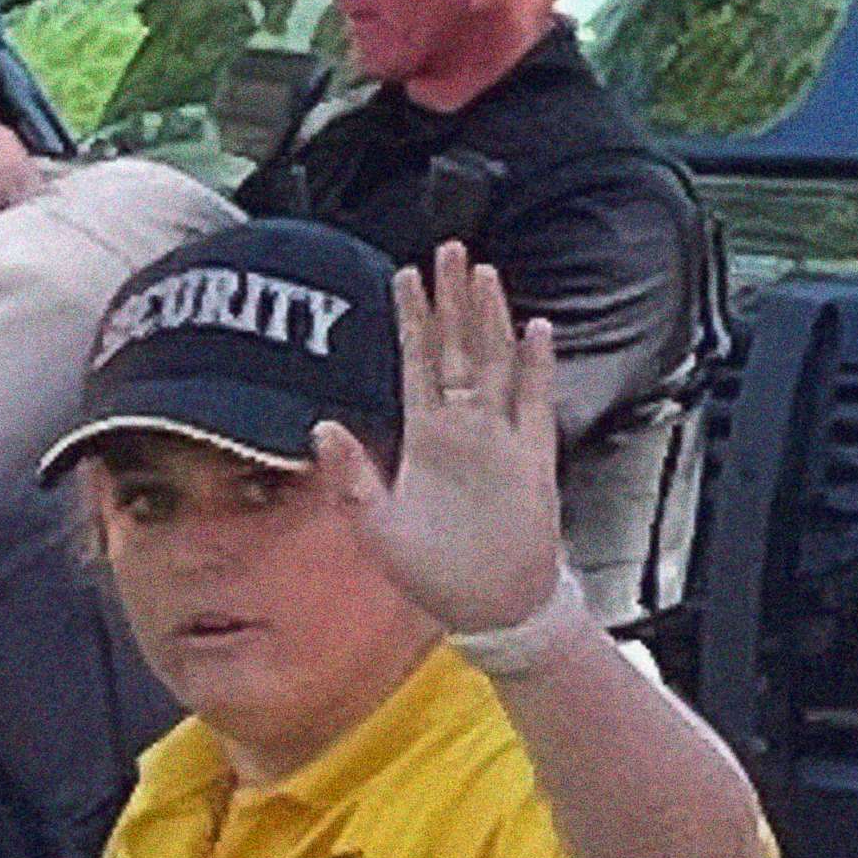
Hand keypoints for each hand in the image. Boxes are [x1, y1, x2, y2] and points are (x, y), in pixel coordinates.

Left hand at [310, 242, 563, 633]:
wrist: (487, 608)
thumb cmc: (432, 570)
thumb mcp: (374, 526)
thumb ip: (349, 477)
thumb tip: (321, 427)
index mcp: (423, 438)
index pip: (414, 364)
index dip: (411, 321)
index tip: (403, 277)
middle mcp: (462, 429)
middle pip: (456, 349)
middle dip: (452, 300)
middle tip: (449, 250)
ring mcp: (499, 439)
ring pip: (494, 363)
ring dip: (490, 319)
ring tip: (485, 274)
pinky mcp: (532, 460)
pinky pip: (535, 403)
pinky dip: (536, 367)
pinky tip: (534, 330)